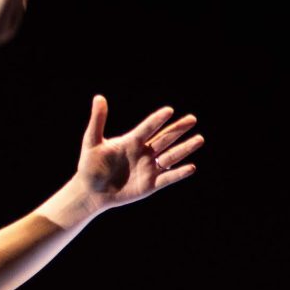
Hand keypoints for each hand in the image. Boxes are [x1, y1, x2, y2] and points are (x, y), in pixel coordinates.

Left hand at [74, 97, 200, 210]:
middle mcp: (143, 153)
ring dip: (184, 148)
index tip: (169, 110)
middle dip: (178, 129)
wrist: (91, 191)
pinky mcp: (150, 185)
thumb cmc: (90, 165)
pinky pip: (167, 178)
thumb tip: (99, 97)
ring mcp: (148, 168)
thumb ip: (98, 121)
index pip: (147, 128)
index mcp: (131, 141)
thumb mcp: (92, 141)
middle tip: (192, 119)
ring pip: (170, 157)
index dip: (157, 120)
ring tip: (199, 139)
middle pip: (164, 139)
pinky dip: (179, 173)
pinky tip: (191, 167)